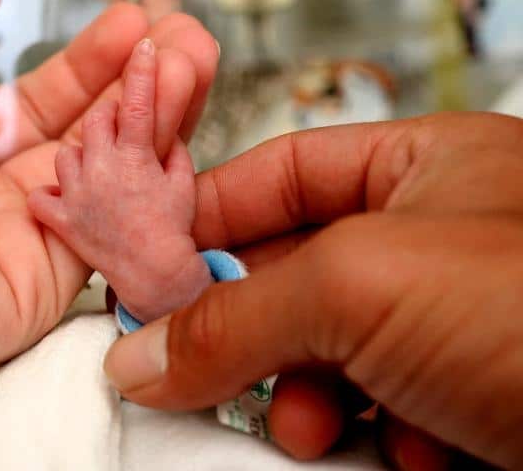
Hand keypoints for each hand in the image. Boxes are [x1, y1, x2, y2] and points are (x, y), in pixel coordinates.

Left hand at [0, 0, 218, 383]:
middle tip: (181, 41)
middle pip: (81, 138)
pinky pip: (108, 231)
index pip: (38, 102)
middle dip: (136, 87)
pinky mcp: (37, 286)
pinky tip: (169, 127)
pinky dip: (143, 182)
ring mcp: (15, 241)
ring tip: (190, 62)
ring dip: (151, 121)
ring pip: (104, 179)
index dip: (87, 64)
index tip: (129, 24)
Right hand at [103, 112, 522, 468]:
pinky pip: (375, 410)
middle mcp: (432, 239)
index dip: (207, 217)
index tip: (148, 268)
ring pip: (327, 353)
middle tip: (201, 366)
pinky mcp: (464, 398)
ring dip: (304, 398)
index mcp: (421, 167)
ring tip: (310, 424)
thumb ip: (240, 316)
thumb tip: (145, 353)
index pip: (277, 175)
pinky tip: (395, 451)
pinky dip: (364, 438)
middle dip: (250, 327)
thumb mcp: (367, 286)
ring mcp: (449, 322)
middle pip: (293, 273)